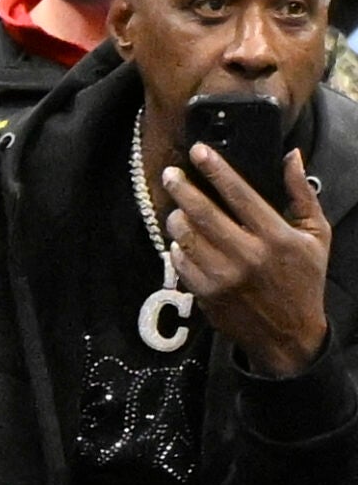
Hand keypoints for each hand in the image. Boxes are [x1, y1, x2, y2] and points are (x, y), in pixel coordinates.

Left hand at [163, 146, 330, 376]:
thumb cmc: (304, 279)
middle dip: (182, 189)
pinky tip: (181, 240)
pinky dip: (177, 248)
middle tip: (170, 173)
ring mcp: (224, 277)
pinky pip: (181, 264)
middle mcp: (248, 255)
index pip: (240, 194)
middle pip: (204, 214)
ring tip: (176, 208)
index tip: (198, 150)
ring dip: (176, 218)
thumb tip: (292, 156)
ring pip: (187, 238)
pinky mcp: (207, 295)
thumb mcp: (315, 235)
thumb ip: (303, 194)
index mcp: (276, 237)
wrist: (289, 334)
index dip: (216, 169)